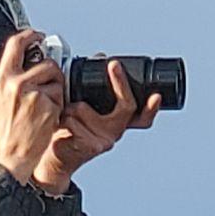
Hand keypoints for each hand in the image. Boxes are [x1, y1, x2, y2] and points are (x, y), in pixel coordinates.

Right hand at [0, 30, 65, 184]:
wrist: (8, 158)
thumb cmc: (4, 134)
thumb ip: (12, 81)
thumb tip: (28, 66)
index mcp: (2, 79)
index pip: (16, 45)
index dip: (30, 36)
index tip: (39, 36)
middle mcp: (17, 83)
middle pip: (47, 64)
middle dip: (54, 76)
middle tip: (49, 90)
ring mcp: (33, 95)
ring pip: (57, 82)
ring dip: (56, 95)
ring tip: (43, 111)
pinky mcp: (47, 108)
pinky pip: (61, 101)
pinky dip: (58, 110)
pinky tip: (46, 121)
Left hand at [33, 60, 162, 194]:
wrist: (58, 158)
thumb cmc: (72, 131)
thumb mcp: (86, 109)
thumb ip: (95, 88)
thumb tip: (101, 56)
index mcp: (117, 125)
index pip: (142, 118)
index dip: (151, 109)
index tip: (156, 96)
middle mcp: (113, 134)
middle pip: (125, 107)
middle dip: (121, 83)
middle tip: (114, 65)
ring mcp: (102, 142)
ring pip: (84, 109)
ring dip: (70, 108)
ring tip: (66, 117)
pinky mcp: (87, 146)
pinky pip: (71, 121)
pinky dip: (62, 119)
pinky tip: (60, 126)